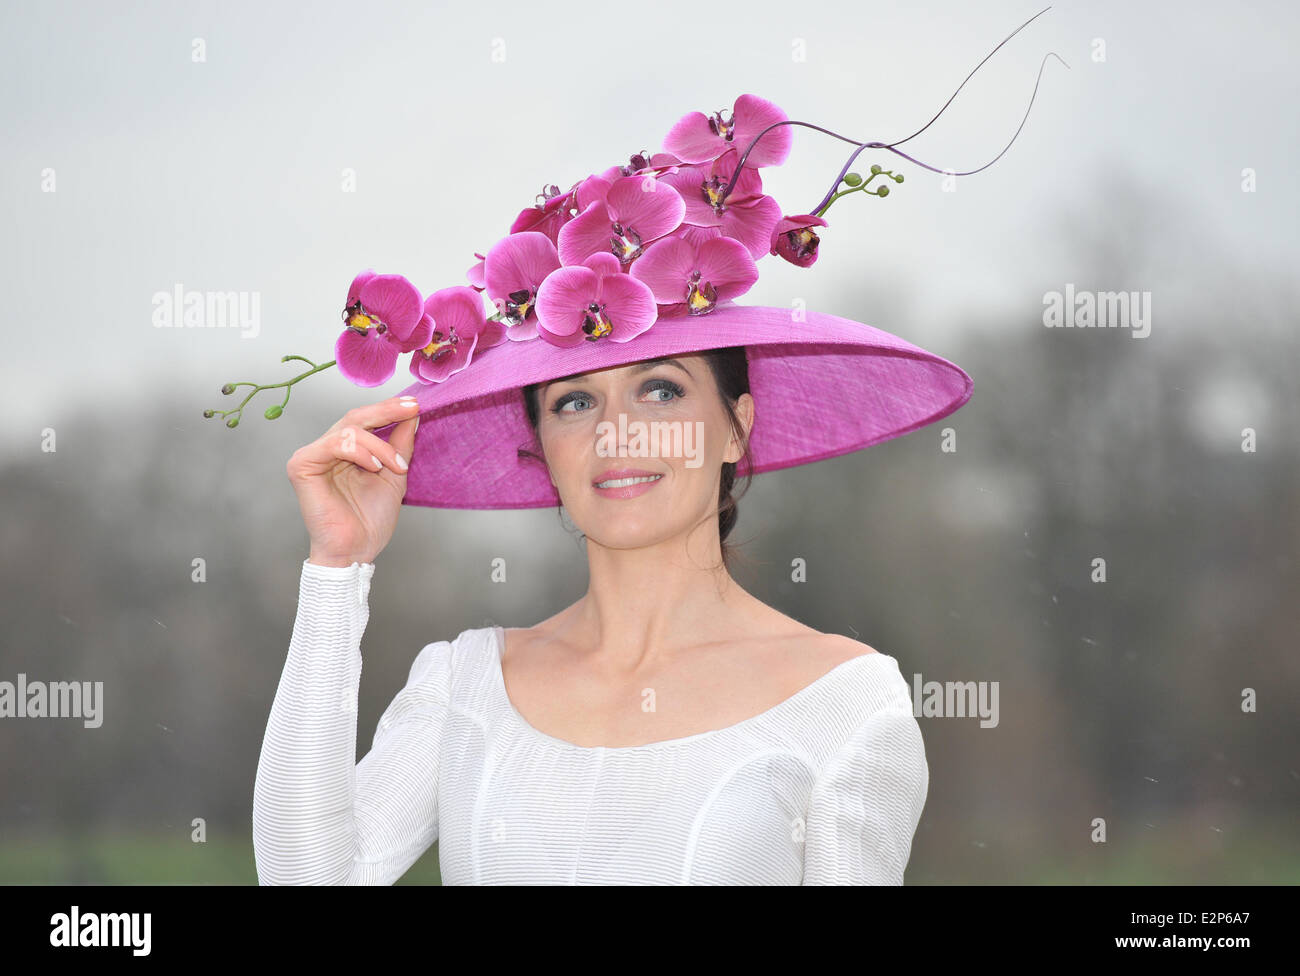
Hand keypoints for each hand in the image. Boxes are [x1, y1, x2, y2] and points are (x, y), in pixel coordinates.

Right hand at [286, 395, 421, 566]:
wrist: (356, 550)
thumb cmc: (370, 519)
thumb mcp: (394, 475)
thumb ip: (400, 445)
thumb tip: (413, 414)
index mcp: (345, 450)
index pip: (365, 420)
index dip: (389, 409)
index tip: (416, 404)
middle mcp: (326, 449)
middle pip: (355, 417)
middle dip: (387, 412)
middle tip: (412, 410)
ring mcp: (312, 455)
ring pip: (350, 430)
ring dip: (380, 446)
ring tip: (394, 466)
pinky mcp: (302, 465)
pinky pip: (335, 444)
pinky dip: (361, 452)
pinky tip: (374, 468)